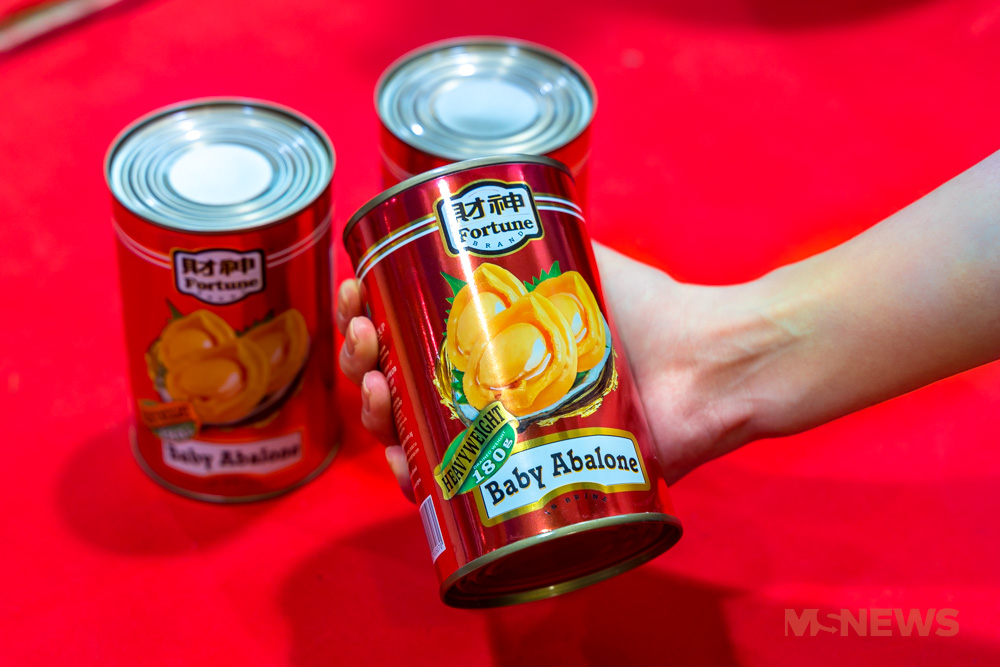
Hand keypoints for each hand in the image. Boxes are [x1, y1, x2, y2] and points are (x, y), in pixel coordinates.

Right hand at [335, 243, 767, 499]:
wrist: (709, 365)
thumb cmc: (655, 313)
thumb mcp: (585, 259)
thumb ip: (537, 234)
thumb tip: (480, 198)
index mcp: (493, 346)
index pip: (412, 335)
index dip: (370, 317)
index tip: (353, 292)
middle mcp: (492, 397)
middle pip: (402, 386)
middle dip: (362, 362)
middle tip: (360, 338)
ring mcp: (505, 443)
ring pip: (416, 438)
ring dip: (377, 416)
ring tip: (376, 387)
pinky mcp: (527, 484)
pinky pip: (459, 495)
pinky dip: (419, 485)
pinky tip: (399, 466)